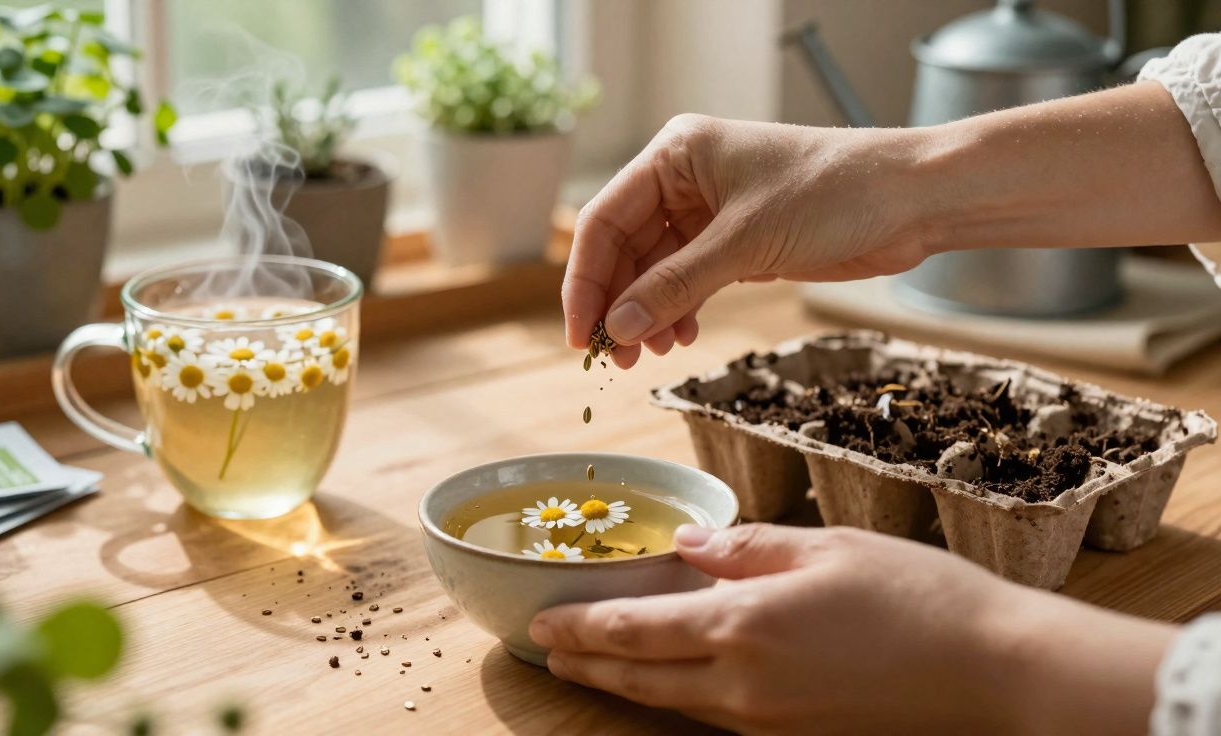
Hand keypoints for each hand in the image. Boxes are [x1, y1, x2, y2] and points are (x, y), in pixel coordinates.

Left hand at [530, 524, 1175, 734]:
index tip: (542, 623)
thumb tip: (688, 546)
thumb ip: (744, 548)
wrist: (995, 673)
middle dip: (587, 665)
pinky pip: (719, 718)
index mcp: (742, 626)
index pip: (633, 630)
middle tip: (549, 654)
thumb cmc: (918, 598)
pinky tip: (677, 681)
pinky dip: (681, 697)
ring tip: (596, 669)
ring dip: (628, 685)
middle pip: (640, 680)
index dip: (581, 627)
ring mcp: (769, 722)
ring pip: (675, 704)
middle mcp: (742, 685)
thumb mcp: (824, 548)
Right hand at [561, 114, 931, 366]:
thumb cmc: (834, 193)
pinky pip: (688, 281)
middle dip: (618, 304)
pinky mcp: (738, 242)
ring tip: (649, 355)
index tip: (581, 334)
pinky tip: (680, 337)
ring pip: (655, 270)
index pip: (604, 220)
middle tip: (612, 359)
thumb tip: (618, 328)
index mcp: (675, 154)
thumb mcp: (745, 242)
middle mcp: (685, 179)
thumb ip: (676, 285)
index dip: (586, 280)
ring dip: (647, 314)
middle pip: (625, 248)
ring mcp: (711, 211)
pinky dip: (679, 311)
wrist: (912, 200)